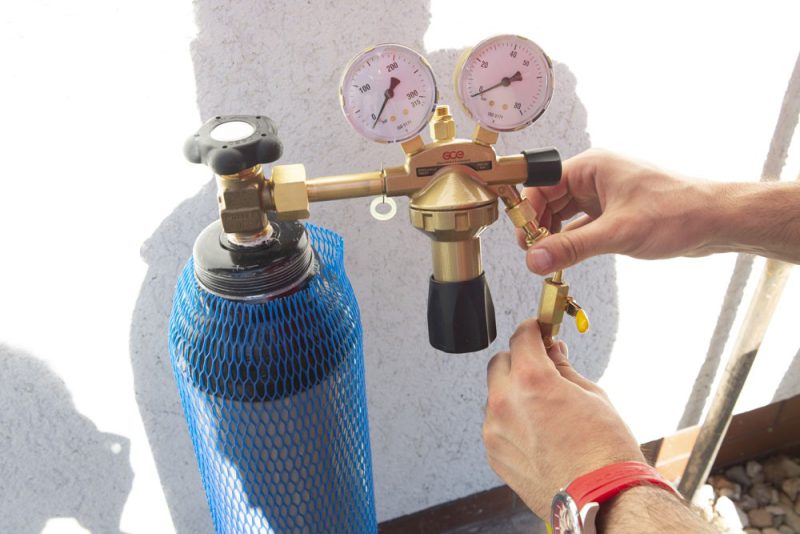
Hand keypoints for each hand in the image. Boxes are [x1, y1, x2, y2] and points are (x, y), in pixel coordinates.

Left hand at [483, 319, 643, 517]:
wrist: (601, 498)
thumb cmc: (604, 449)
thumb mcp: (592, 395)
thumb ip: (563, 369)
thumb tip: (553, 351)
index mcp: (531, 379)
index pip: (521, 337)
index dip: (532, 330)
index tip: (538, 331)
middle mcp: (505, 401)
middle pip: (501, 362)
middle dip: (519, 360)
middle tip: (542, 369)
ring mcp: (495, 429)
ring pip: (496, 394)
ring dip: (513, 392)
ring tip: (544, 409)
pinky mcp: (494, 452)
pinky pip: (496, 423)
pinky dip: (511, 420)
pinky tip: (538, 433)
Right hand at [519, 149, 719, 274]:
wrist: (716, 221)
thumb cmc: (677, 212)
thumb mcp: (617, 233)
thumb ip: (572, 247)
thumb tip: (535, 259)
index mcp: (592, 167)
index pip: (542, 185)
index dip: (528, 211)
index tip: (524, 239)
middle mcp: (595, 177)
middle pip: (548, 200)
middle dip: (539, 227)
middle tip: (534, 255)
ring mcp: (604, 195)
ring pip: (563, 214)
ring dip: (555, 236)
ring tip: (550, 259)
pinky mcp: (614, 212)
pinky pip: (581, 225)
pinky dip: (572, 241)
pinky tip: (568, 258)